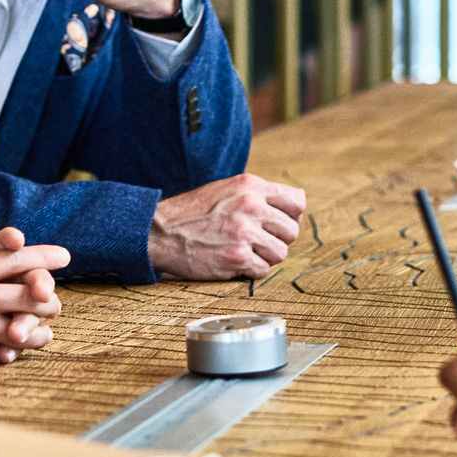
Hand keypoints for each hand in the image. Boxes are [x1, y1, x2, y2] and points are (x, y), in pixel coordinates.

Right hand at [0, 217, 69, 365]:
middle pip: (32, 294)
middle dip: (49, 298)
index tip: (64, 257)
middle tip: (51, 300)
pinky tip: (19, 346)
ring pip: (25, 327)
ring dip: (39, 328)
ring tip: (43, 329)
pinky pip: (5, 351)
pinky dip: (16, 350)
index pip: (18, 258)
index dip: (46, 257)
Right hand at [148, 173, 306, 278]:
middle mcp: (251, 205)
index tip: (274, 223)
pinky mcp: (237, 257)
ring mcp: (245, 232)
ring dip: (264, 257)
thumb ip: (257, 195)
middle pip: (291, 231)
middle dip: (275, 239)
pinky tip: (231, 260)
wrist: (160, 232)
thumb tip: (295, 205)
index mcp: (250, 186)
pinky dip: (250, 270)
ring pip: (280, 253)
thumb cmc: (192, 213)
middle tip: (253, 241)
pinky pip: (263, 270)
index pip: (297, 202)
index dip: (288, 216)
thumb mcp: (225, 189)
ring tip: (241, 250)